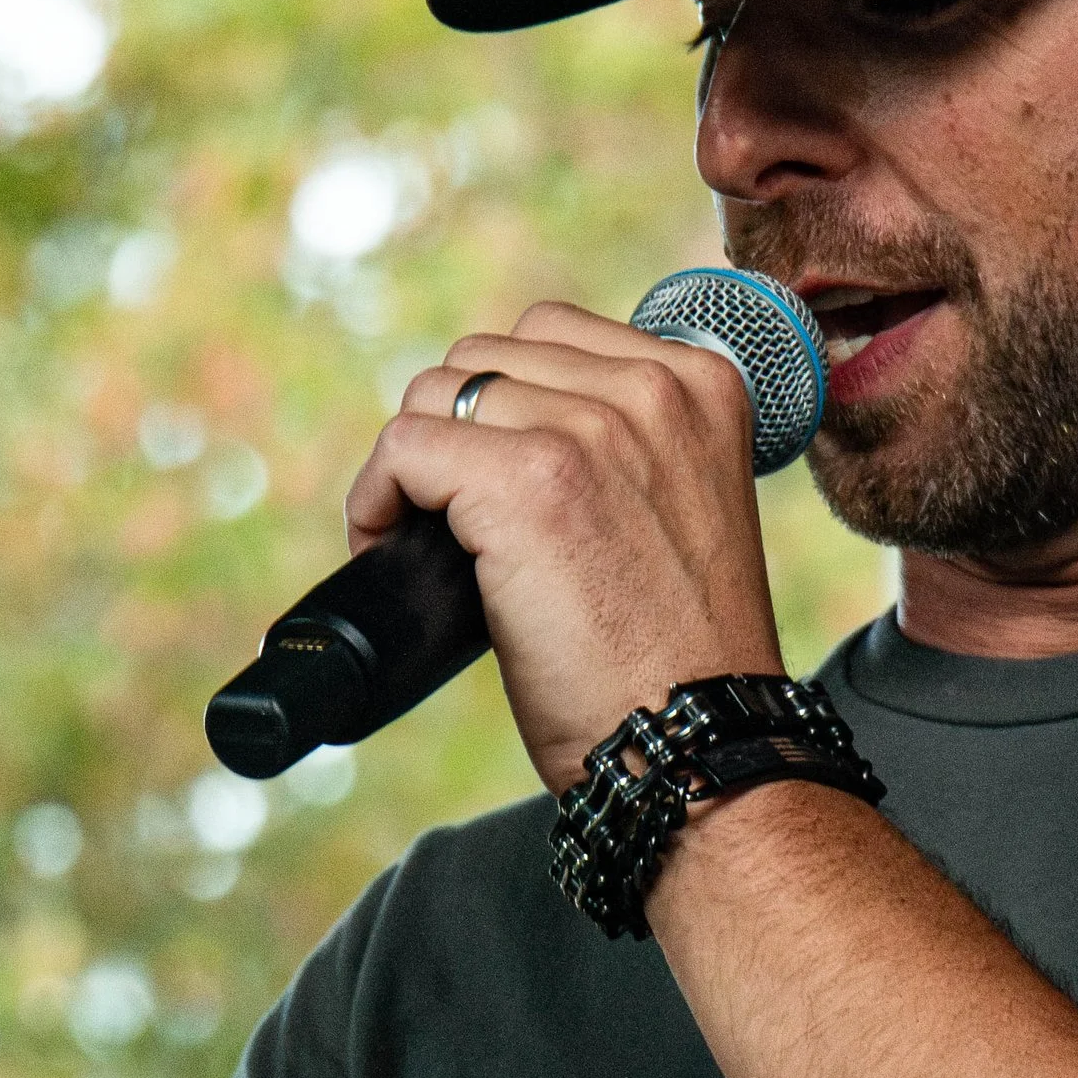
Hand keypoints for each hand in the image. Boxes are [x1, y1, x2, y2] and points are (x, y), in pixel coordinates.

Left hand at [347, 302, 786, 789]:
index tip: (493, 483)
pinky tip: (389, 550)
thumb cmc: (676, 657)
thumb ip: (619, 444)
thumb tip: (493, 422)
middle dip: (453, 434)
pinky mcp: (526, 480)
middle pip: (484, 358)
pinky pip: (404, 445)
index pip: (549, 336)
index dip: (499, 407)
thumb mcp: (676, 507)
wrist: (695, 741)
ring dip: (412, 468)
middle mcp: (653, 388)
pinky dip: (377, 500)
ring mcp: (590, 428)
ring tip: (424, 540)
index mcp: (700, 384)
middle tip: (452, 521)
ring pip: (434, 395)